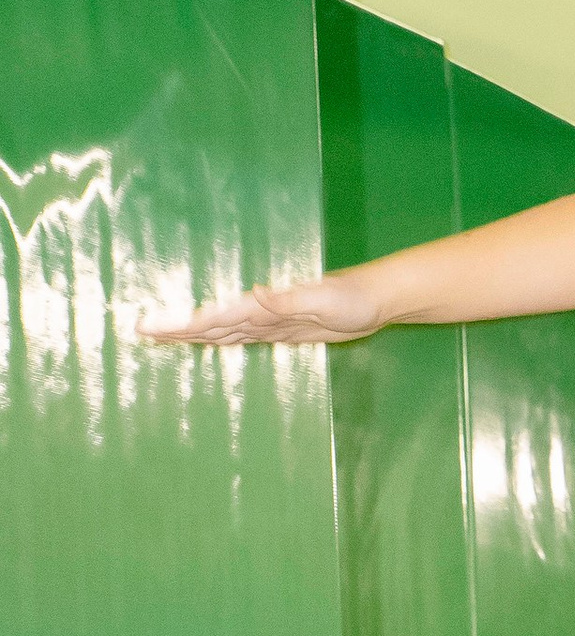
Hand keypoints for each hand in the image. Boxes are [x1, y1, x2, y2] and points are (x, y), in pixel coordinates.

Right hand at [141, 272, 387, 346]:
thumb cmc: (352, 299)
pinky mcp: (282, 331)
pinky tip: (207, 342)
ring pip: (220, 330)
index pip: (214, 317)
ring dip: (191, 334)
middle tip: (139, 330)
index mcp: (262, 306)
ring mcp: (269, 322)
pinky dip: (219, 339)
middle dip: (175, 328)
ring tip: (160, 335)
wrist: (374, 299)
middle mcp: (259, 313)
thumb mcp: (323, 299)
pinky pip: (241, 337)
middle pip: (209, 323)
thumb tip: (256, 293)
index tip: (152, 326)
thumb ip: (289, 298)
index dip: (183, 324)